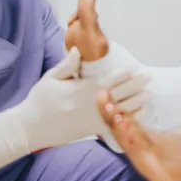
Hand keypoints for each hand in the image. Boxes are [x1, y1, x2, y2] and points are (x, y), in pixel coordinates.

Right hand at [17, 48, 149, 151]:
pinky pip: (114, 125)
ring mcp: (92, 118)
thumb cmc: (40, 100)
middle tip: (149, 76)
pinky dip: (127, 120)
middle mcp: (90, 104)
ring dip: (136, 102)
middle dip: (135, 85)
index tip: (134, 67)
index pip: (106, 80)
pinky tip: (138, 114)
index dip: (122, 74)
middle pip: (118, 93)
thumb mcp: (51, 78)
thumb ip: (68, 65)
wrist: (30, 128)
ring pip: (120, 109)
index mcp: (81, 89)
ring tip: (149, 94)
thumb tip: (79, 49)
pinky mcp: (91, 130)